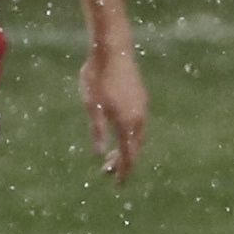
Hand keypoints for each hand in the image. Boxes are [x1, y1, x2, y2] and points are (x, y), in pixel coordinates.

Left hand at [79, 37, 146, 181]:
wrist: (113, 49)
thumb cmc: (98, 76)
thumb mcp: (92, 105)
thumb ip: (97, 130)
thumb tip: (99, 154)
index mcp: (126, 123)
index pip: (127, 156)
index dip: (123, 172)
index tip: (118, 184)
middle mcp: (138, 118)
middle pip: (134, 149)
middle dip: (123, 162)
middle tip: (108, 171)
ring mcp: (142, 107)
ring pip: (138, 136)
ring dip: (127, 148)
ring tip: (113, 154)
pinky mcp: (142, 97)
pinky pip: (140, 124)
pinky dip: (131, 135)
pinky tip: (120, 131)